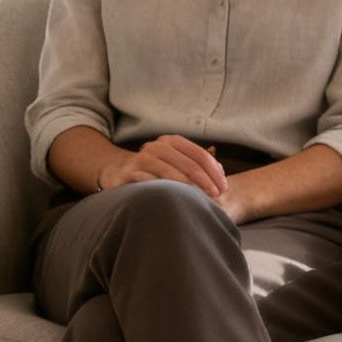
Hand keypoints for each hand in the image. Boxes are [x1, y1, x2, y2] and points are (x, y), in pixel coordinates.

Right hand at [96, 135, 227, 198]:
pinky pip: (148, 181)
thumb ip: (197, 165)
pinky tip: (174, 199)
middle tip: (216, 195)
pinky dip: (162, 189)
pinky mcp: (128, 173)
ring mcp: (141, 159)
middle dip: (205, 180)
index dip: (214, 171)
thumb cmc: (154, 170)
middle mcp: (156, 147)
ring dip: (186, 185)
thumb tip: (220, 172)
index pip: (199, 154)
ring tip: (200, 198)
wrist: (117, 170)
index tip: (223, 188)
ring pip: (168, 170)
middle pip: (187, 162)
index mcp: (171, 142)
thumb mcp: (175, 162)